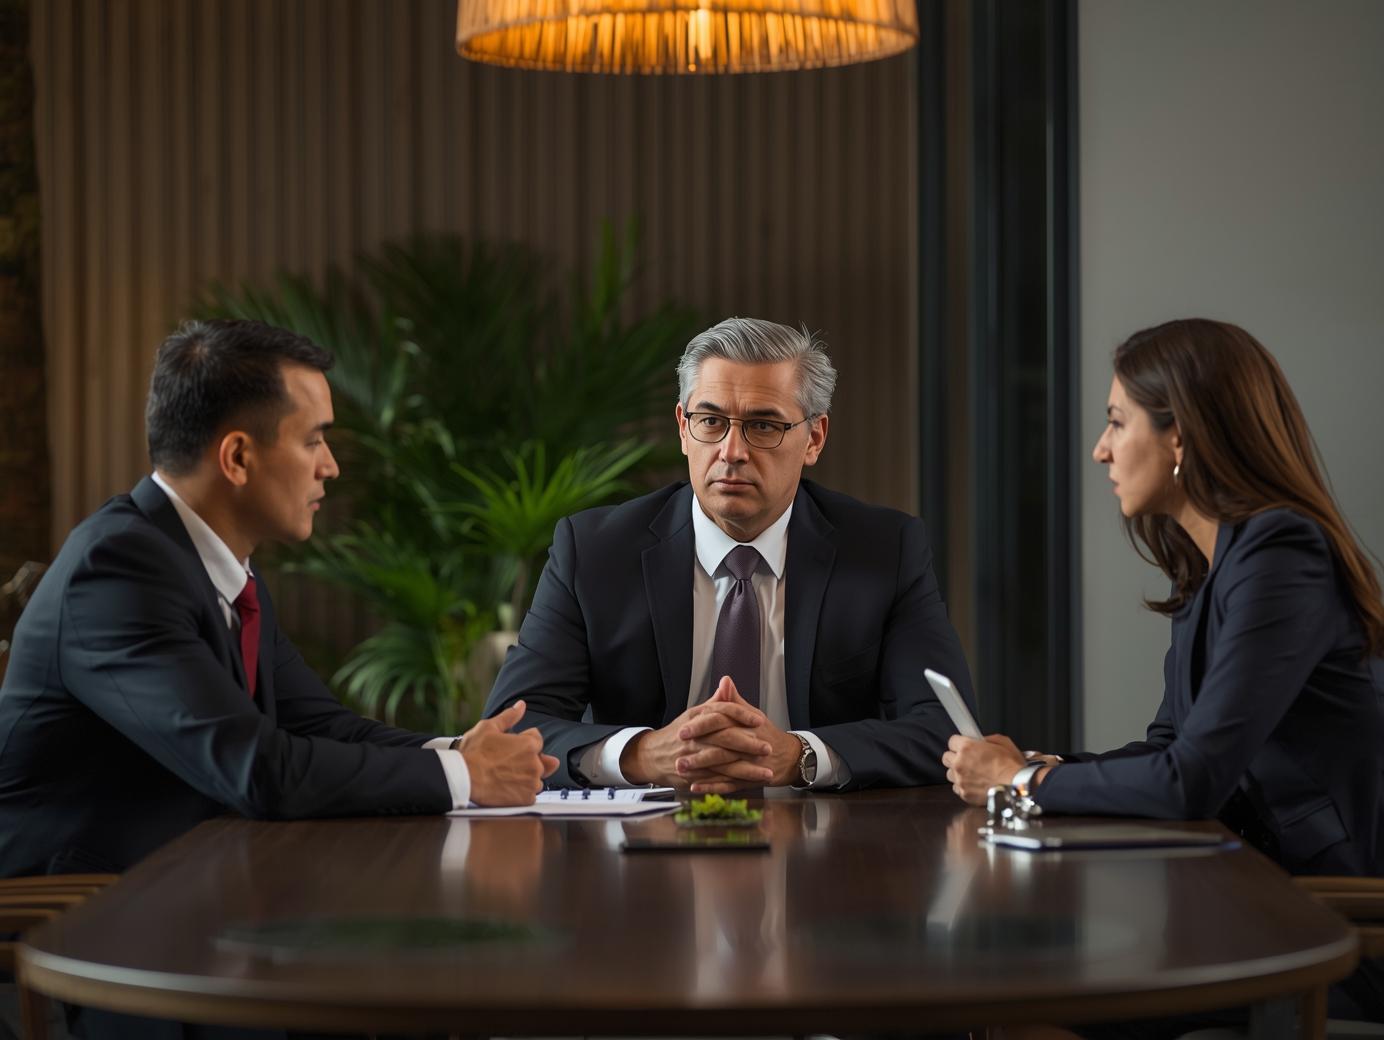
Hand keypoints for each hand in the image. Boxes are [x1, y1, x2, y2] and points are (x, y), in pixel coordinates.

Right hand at [459, 700, 558, 805]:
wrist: (463, 778)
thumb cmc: (474, 754)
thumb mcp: (489, 727)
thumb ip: (509, 716)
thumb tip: (520, 706)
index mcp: (529, 745)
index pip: (537, 738)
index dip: (523, 741)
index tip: (511, 747)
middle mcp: (535, 764)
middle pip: (540, 759)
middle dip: (527, 759)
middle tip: (507, 762)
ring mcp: (531, 783)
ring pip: (536, 778)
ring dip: (526, 777)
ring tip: (505, 775)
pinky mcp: (526, 799)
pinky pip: (531, 795)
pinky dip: (522, 793)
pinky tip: (507, 787)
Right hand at [620, 678, 778, 791]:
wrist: (651, 756)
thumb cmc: (678, 734)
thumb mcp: (694, 714)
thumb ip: (715, 702)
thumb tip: (727, 682)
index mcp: (696, 717)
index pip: (721, 712)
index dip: (742, 715)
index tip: (759, 720)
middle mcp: (694, 737)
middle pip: (725, 738)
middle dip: (749, 744)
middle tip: (767, 748)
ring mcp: (692, 757)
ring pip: (723, 763)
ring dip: (747, 770)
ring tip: (766, 772)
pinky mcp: (693, 776)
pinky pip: (716, 780)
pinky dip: (734, 784)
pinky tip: (749, 785)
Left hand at [676, 677, 800, 792]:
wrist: (789, 757)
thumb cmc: (767, 734)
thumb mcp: (753, 714)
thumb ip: (734, 700)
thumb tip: (725, 680)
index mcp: (746, 725)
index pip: (721, 721)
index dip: (701, 725)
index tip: (683, 730)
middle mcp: (748, 744)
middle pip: (720, 745)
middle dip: (697, 750)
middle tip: (677, 753)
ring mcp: (748, 764)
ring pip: (723, 767)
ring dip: (701, 769)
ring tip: (681, 770)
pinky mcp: (748, 780)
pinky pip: (728, 785)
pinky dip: (711, 787)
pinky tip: (694, 787)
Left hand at [940, 732, 1025, 805]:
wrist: (1017, 786)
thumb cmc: (1012, 766)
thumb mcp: (1003, 742)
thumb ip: (987, 739)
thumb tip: (981, 741)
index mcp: (967, 747)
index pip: (951, 741)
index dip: (959, 743)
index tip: (964, 746)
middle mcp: (959, 763)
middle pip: (946, 757)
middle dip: (955, 757)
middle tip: (967, 760)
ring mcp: (960, 779)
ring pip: (949, 773)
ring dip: (958, 773)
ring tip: (972, 774)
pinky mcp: (963, 793)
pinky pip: (956, 788)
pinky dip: (963, 786)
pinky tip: (974, 784)